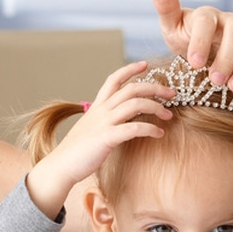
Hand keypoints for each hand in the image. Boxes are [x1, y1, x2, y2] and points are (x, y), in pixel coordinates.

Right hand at [25, 61, 172, 217]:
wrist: (61, 166)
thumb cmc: (77, 151)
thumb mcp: (91, 128)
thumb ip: (105, 120)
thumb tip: (121, 119)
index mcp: (97, 106)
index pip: (114, 79)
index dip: (130, 70)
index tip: (145, 64)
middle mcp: (101, 110)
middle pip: (131, 89)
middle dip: (154, 88)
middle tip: (172, 93)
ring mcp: (103, 123)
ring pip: (134, 104)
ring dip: (156, 107)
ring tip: (169, 116)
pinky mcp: (106, 138)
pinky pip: (133, 128)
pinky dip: (149, 129)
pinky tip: (159, 134)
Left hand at [151, 0, 232, 91]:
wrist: (199, 54)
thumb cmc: (184, 38)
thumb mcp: (171, 26)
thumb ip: (167, 7)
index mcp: (209, 16)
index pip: (208, 21)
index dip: (202, 41)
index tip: (194, 63)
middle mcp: (231, 23)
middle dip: (227, 57)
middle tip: (215, 81)